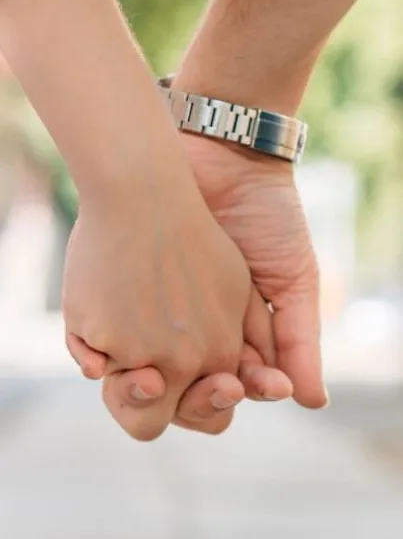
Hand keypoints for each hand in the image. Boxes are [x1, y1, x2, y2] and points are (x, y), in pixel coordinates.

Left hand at [63, 162, 289, 441]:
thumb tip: (313, 403)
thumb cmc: (269, 217)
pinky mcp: (126, 294)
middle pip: (193, 389)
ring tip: (163, 376)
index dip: (244, 393)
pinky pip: (115, 334)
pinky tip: (122, 357)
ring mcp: (162, 314)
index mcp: (242, 334)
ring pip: (152, 372)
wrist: (224, 156)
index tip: (252, 385)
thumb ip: (300, 338)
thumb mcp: (295, 277)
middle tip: (215, 385)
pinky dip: (114, 352)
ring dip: (156, 386)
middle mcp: (200, 331)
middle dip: (201, 398)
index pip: (240, 386)